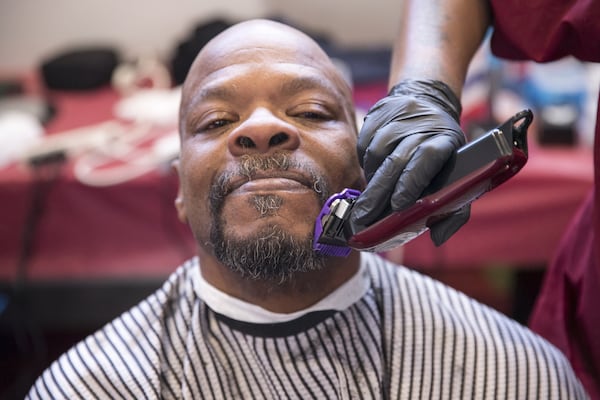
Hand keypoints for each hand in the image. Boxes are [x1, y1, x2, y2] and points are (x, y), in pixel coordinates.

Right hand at [349, 79, 469, 245]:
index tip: (398, 205)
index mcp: (446, 140)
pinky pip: (364, 145)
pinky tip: (372, 173)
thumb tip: (437, 238)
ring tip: (370, 197)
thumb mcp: (458, 174)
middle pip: (396, 161)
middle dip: (378, 194)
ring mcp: (397, 119)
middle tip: (364, 218)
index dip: (412, 181)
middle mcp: (421, 127)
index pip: (426, 158)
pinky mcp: (377, 116)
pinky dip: (365, 164)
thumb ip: (454, 209)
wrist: (428, 101)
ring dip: (371, 179)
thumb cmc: (444, 149)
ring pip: (376, 154)